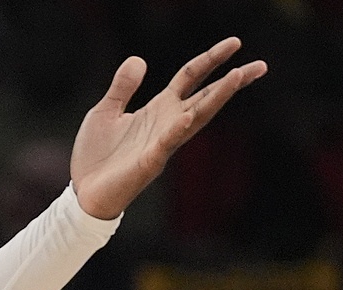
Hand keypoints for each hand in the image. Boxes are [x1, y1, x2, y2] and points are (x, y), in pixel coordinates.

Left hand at [70, 37, 265, 219]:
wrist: (82, 194)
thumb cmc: (95, 156)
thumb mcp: (105, 111)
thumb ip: (122, 87)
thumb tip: (139, 59)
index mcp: (159, 109)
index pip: (191, 77)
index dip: (211, 59)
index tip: (236, 43)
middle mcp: (168, 124)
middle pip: (206, 96)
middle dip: (233, 81)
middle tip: (260, 66)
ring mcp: (162, 144)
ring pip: (196, 117)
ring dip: (217, 98)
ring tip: (237, 77)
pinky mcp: (148, 163)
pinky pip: (165, 145)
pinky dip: (175, 131)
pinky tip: (186, 117)